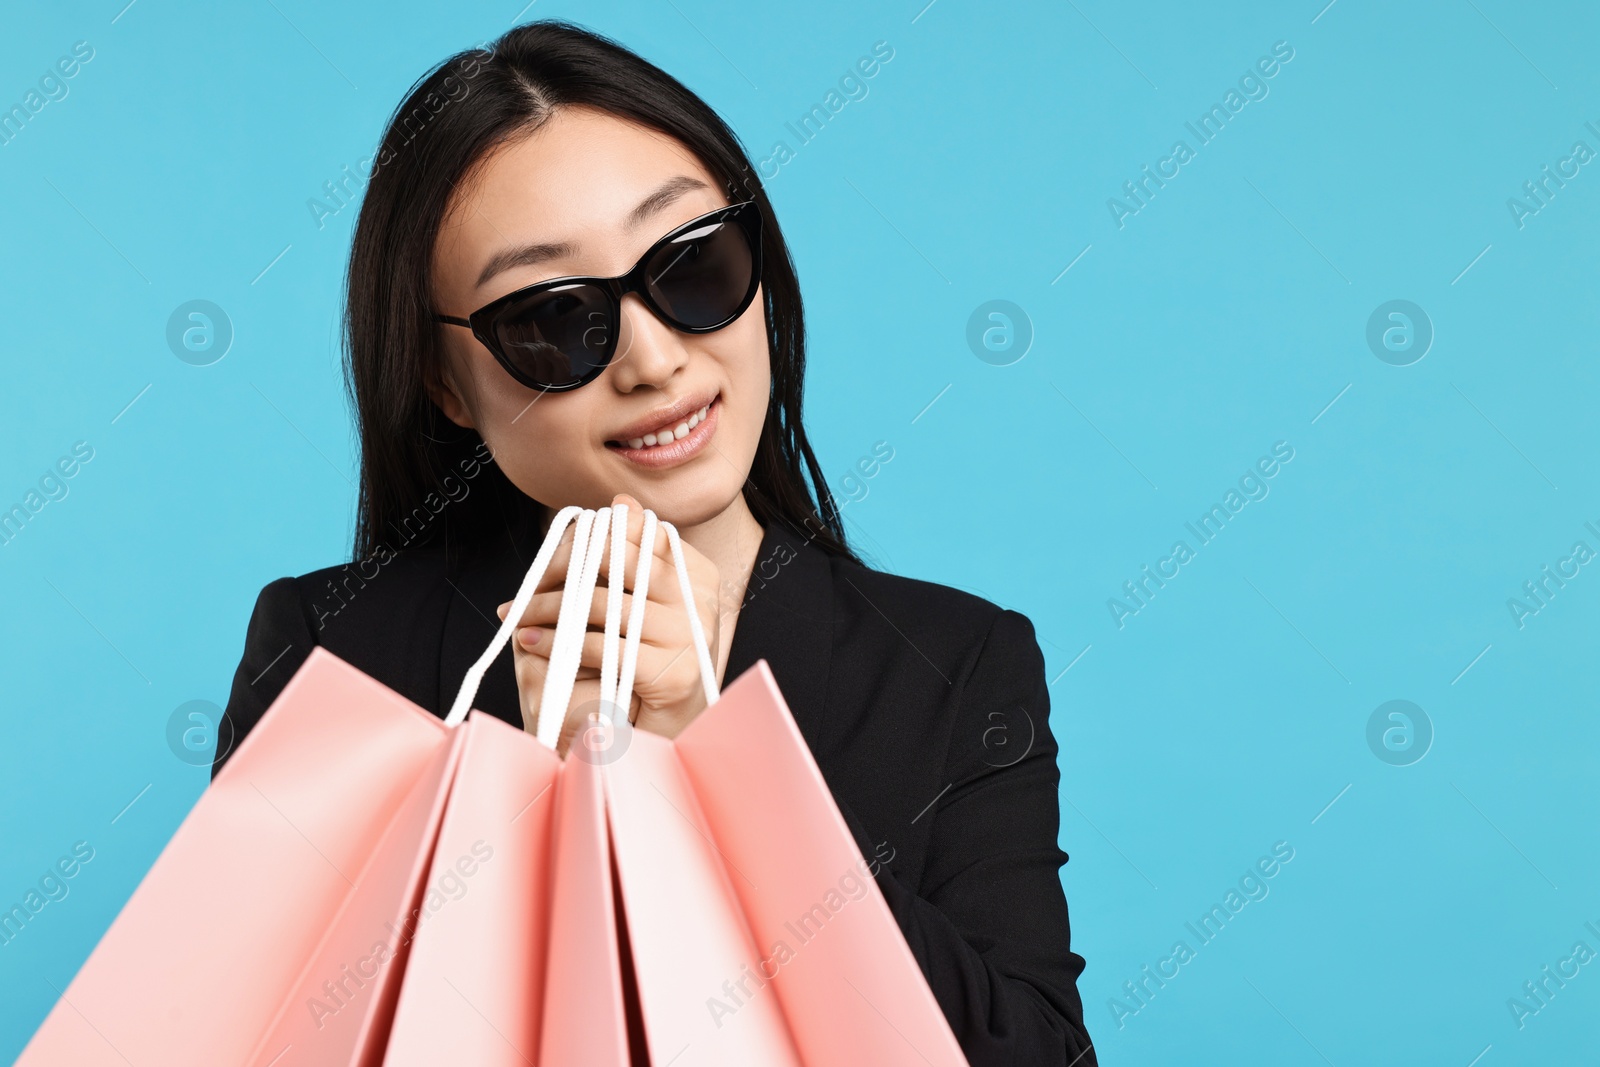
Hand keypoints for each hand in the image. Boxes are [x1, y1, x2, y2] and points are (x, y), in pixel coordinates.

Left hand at [496, 493, 722, 755]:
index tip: (547, 561)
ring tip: (518, 616)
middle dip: (558, 570)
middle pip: (611, 560)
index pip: (631, 534)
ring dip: (546, 609)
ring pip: (598, 604)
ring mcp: (691, 635)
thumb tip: (623, 501)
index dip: (581, 542)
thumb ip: (634, 554)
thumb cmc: (651, 664)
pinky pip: (600, 646)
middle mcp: (700, 598)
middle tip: (525, 588)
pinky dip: (557, 643)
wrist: (669, 732)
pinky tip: (531, 641)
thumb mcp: (645, 603)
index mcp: (697, 572)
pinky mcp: (674, 673)